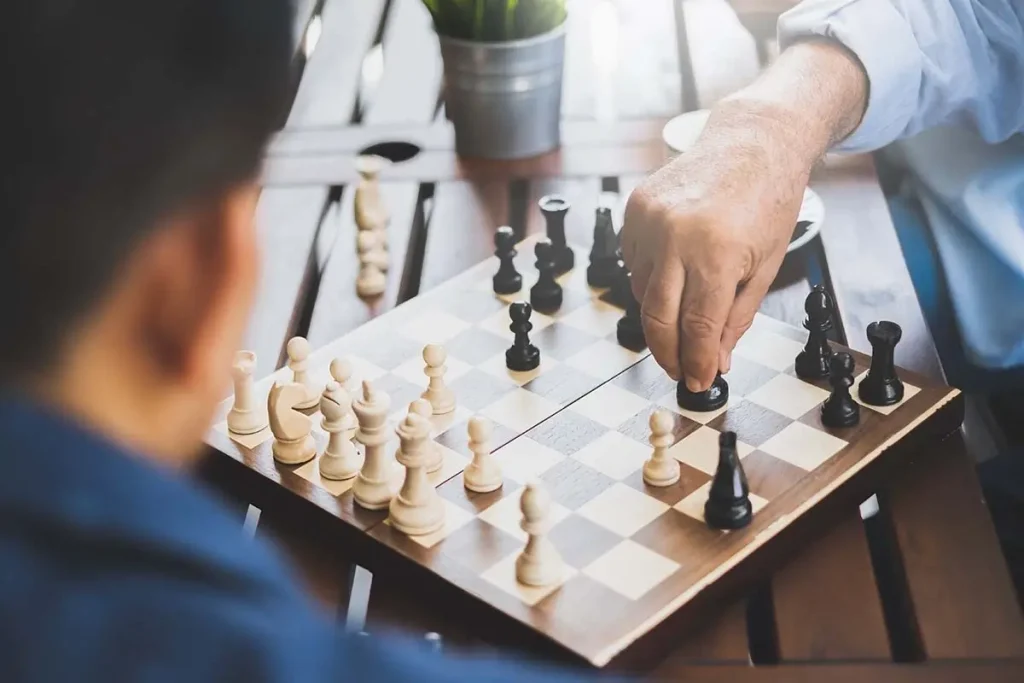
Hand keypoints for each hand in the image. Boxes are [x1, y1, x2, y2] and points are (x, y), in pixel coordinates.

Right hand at [621, 111, 809, 391]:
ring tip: (685, 321)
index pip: (697, 327)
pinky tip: (674, 278)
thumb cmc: (767, 199)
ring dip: (662, 316)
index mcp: (716, 251)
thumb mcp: (765, 266)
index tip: (701, 382)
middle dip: (669, 354)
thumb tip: (717, 359)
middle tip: (681, 371)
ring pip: (644, 293)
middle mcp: (674, 235)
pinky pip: (635, 264)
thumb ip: (736, 317)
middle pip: (659, 318)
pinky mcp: (634, 210)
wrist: (752, 140)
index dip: (698, 362)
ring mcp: (648, 221)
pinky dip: (653, 281)